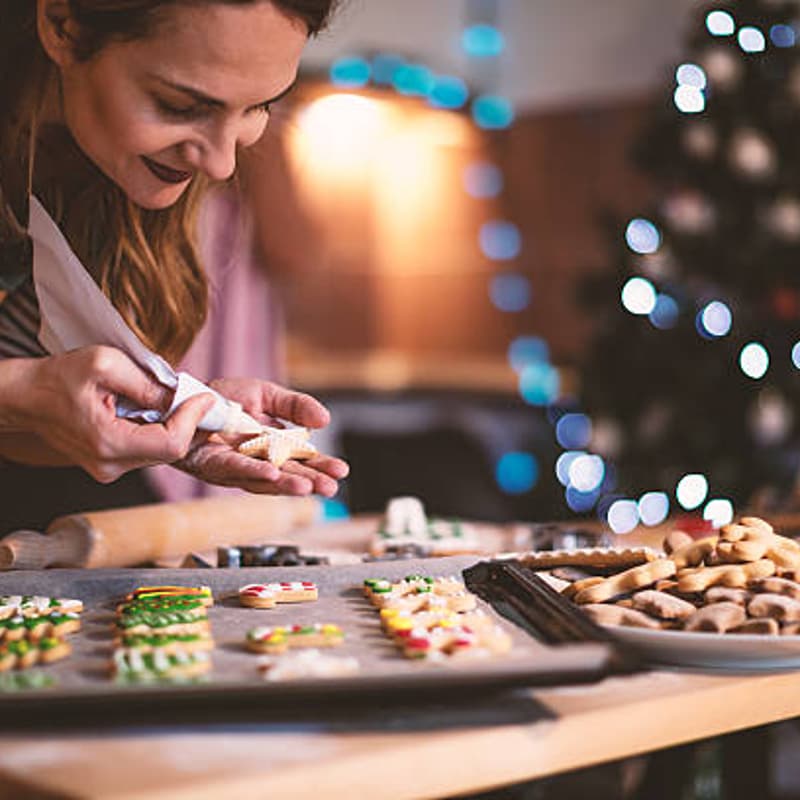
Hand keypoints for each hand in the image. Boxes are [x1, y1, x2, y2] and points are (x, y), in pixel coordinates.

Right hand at [12, 346, 213, 482]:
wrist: (26, 397)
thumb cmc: (58, 377)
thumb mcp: (105, 364)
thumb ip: (146, 382)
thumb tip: (181, 395)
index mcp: (108, 444)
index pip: (171, 444)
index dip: (194, 420)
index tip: (206, 397)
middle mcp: (111, 465)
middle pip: (171, 451)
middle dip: (191, 423)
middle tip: (202, 398)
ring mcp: (110, 469)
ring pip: (162, 452)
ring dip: (177, 426)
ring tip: (182, 400)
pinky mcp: (111, 465)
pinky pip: (149, 450)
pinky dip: (161, 430)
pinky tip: (161, 410)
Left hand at [173, 377, 348, 496]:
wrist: (186, 396)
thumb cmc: (223, 398)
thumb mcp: (267, 395)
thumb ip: (296, 406)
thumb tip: (326, 420)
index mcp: (274, 446)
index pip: (302, 460)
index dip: (321, 466)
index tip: (341, 472)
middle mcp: (257, 461)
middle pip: (288, 474)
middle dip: (310, 481)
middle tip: (330, 488)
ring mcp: (236, 466)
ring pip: (265, 479)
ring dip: (287, 484)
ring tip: (308, 488)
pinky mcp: (214, 465)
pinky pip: (236, 469)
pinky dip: (255, 473)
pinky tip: (272, 475)